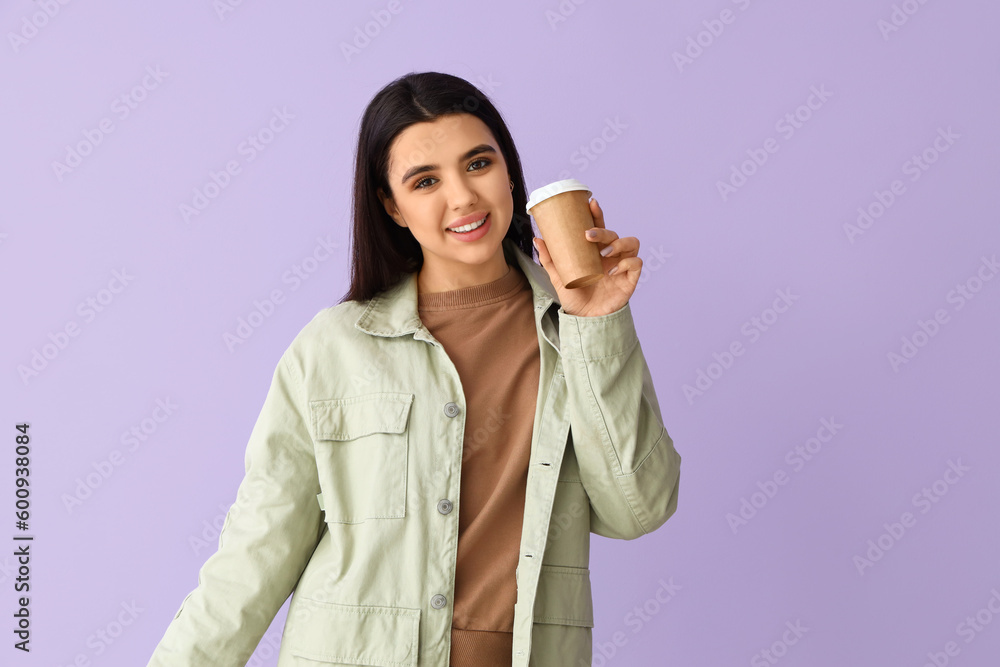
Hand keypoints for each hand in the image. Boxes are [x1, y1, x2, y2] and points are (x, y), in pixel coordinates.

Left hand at [533, 198, 641, 316]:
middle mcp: (611, 255)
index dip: (597, 214)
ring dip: (619, 243)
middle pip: (614, 233)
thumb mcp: (558, 276)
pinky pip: (636, 262)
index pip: (599, 227)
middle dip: (603, 231)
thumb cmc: (574, 296)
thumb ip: (549, 259)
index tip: (591, 204)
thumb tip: (537, 238)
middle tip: (588, 236)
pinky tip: (612, 272)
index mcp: (595, 251)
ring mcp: (622, 266)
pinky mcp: (630, 279)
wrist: (584, 318)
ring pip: (632, 242)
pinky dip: (626, 263)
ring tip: (604, 253)